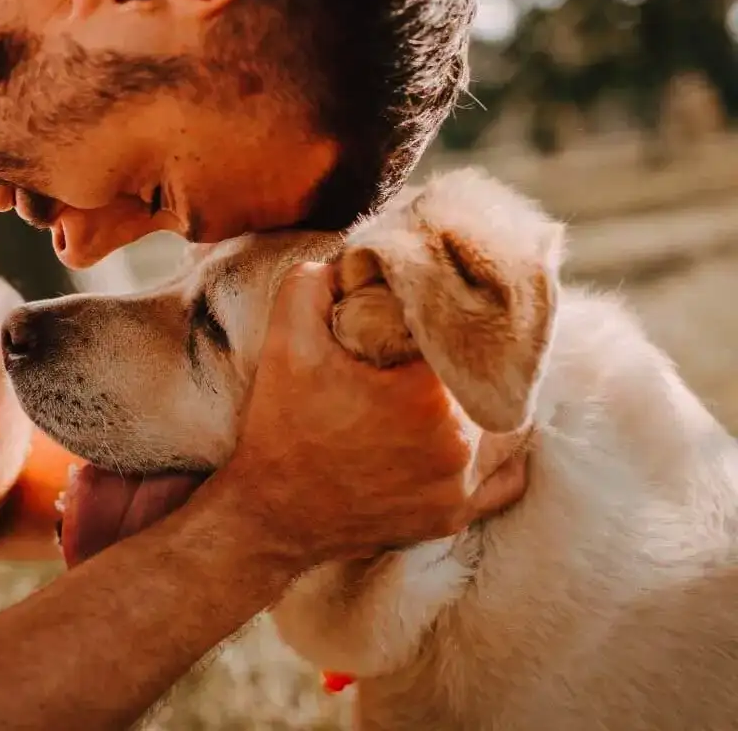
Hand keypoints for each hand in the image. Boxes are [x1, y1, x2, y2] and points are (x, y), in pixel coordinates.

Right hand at [214, 262, 527, 570]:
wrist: (269, 515)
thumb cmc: (280, 428)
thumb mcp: (286, 341)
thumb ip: (314, 283)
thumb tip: (353, 261)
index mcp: (427, 396)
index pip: (467, 335)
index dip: (452, 316)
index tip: (431, 311)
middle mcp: (458, 445)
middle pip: (492, 379)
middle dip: (470, 358)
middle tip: (442, 345)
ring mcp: (460, 487)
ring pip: (509, 427)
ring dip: (489, 401)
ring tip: (460, 382)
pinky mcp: (454, 517)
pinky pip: (506, 479)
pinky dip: (498, 453)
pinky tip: (475, 431)